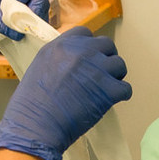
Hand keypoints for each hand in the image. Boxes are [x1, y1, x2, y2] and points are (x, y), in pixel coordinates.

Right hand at [0, 27, 129, 159]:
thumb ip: (59, 59)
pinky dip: (120, 96)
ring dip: (115, 77)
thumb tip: (76, 63)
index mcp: (61, 46)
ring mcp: (96, 69)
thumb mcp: (40, 68)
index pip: (86, 34)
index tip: (89, 61)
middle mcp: (80, 52)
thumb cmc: (32, 105)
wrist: (36, 126)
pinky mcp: (108, 90)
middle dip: (106, 59)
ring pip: (119, 65)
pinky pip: (126, 88)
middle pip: (107, 45)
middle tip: (102, 76)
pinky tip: (111, 102)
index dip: (90, 47)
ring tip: (105, 90)